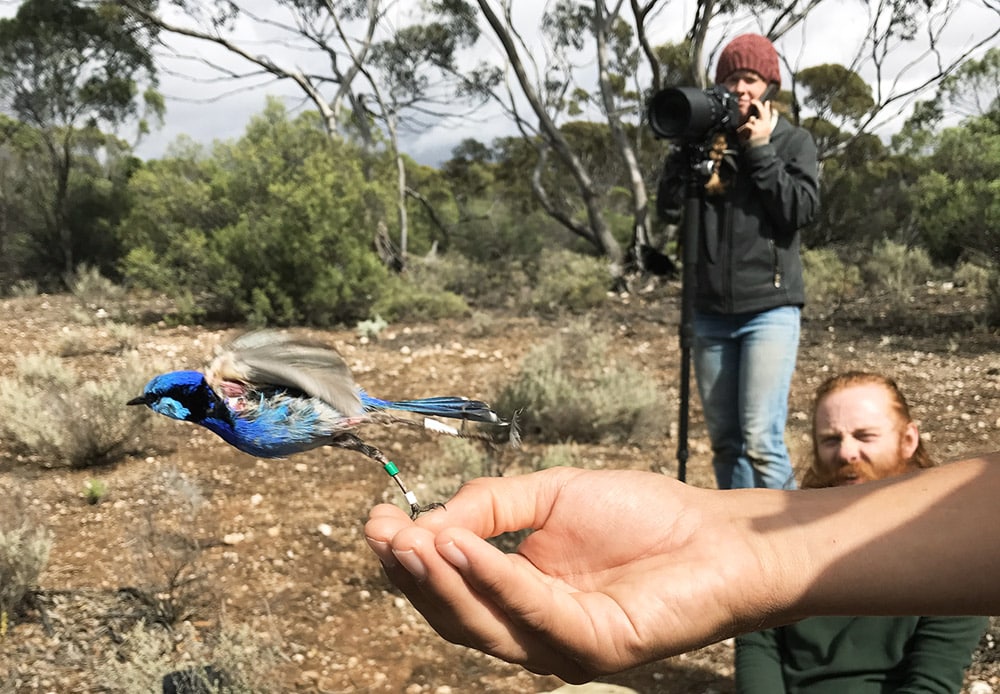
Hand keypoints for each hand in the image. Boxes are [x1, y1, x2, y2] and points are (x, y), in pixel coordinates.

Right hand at [364, 467, 792, 682]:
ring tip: (411, 540)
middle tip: (382, 533)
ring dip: (442, 580)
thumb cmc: (640, 514)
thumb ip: (492, 504)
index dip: (410, 558)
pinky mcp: (592, 646)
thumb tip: (429, 519)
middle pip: (454, 613)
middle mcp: (531, 628)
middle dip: (414, 574)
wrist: (715, 533)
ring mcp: (560, 644)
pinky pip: (531, 612)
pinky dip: (492, 578)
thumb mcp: (550, 494)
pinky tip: (461, 545)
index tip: (377, 520)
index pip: (450, 586)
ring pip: (482, 623)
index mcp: (517, 594)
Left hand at [738, 98, 777, 146]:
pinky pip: (748, 124)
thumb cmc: (761, 141)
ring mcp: (761, 127)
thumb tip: (770, 114)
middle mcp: (766, 125)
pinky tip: (742, 131)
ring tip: (748, 127)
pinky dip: (745, 127)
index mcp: (769, 125)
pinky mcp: (755, 130)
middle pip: (763, 112)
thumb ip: (767, 123)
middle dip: (758, 104)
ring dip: (750, 121)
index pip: (770, 114)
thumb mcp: (766, 132)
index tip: (767, 102)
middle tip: (753, 101)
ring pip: (753, 118)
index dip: (768, 108)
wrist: (759, 150)